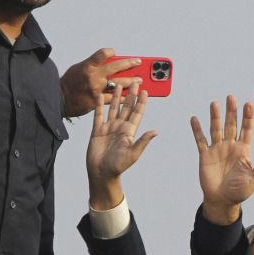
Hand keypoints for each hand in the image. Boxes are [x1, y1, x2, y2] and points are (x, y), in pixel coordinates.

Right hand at [60, 48, 142, 117]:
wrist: (60, 99)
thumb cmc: (70, 83)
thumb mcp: (78, 69)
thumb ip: (93, 65)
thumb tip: (109, 62)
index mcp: (87, 66)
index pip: (101, 54)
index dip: (109, 52)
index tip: (114, 52)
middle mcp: (93, 76)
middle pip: (115, 67)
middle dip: (129, 64)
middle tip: (138, 62)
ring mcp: (96, 88)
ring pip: (118, 83)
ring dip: (131, 81)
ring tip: (139, 80)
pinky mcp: (97, 100)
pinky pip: (113, 98)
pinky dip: (123, 97)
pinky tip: (131, 96)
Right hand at [86, 83, 156, 209]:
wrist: (101, 173)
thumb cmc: (118, 166)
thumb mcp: (133, 153)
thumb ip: (143, 141)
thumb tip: (156, 131)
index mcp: (129, 132)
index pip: (137, 113)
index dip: (141, 102)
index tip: (145, 91)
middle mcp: (120, 127)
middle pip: (126, 107)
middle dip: (131, 95)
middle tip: (134, 81)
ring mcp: (108, 128)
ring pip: (113, 108)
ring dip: (116, 96)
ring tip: (118, 84)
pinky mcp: (97, 130)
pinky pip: (98, 115)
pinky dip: (98, 105)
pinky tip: (99, 95)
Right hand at [190, 95, 253, 224]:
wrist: (222, 202)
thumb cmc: (240, 192)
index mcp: (244, 151)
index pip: (247, 129)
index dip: (248, 117)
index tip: (249, 104)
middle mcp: (231, 147)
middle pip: (231, 125)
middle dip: (232, 111)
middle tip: (231, 97)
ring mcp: (218, 150)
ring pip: (216, 129)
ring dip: (215, 117)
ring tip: (214, 104)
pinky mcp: (205, 156)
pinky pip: (201, 140)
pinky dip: (197, 130)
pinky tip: (195, 119)